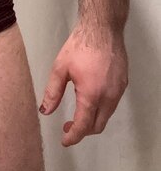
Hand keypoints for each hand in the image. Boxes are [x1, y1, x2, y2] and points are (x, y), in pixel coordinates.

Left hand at [39, 23, 127, 145]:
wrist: (102, 29)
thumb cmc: (80, 46)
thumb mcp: (60, 68)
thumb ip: (52, 92)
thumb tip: (46, 111)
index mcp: (91, 94)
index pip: (83, 125)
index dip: (73, 136)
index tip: (65, 140)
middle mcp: (109, 96)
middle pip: (97, 125)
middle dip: (82, 131)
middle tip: (68, 127)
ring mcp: (118, 90)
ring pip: (106, 116)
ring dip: (93, 120)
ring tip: (78, 114)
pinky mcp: (123, 84)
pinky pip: (112, 104)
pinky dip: (101, 109)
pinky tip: (90, 100)